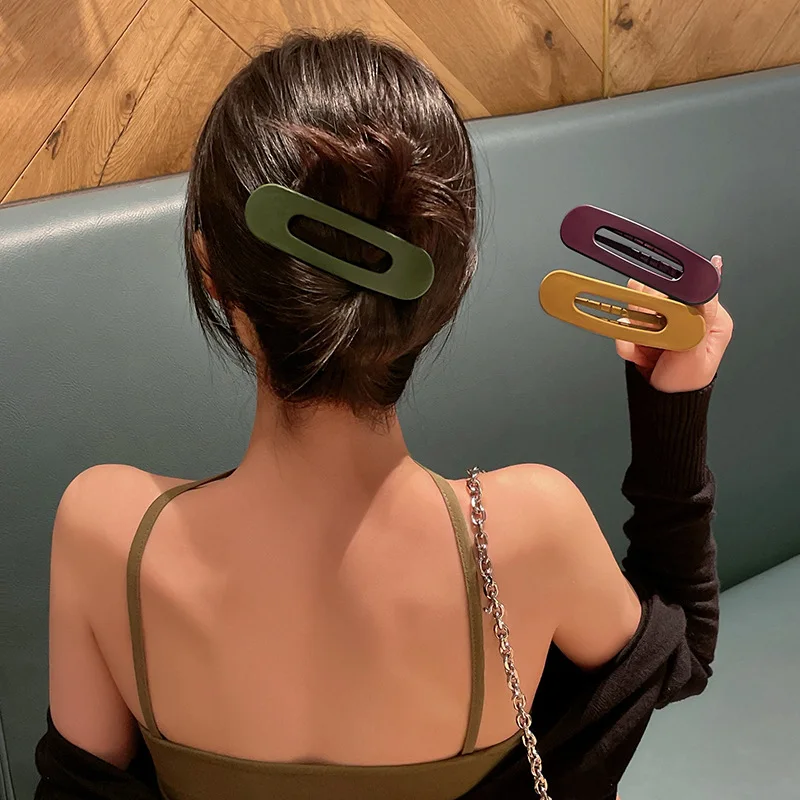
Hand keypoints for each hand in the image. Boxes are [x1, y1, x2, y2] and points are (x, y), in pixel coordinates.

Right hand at [616, 255, 732, 392]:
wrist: (661, 401)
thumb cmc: (685, 383)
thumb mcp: (696, 351)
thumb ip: (697, 318)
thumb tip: (704, 285)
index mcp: (710, 317)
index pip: (688, 288)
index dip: (669, 295)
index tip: (659, 310)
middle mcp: (687, 315)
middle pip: (659, 294)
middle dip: (647, 317)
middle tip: (653, 337)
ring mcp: (665, 322)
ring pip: (639, 307)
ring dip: (635, 330)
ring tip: (645, 349)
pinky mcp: (647, 330)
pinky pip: (628, 324)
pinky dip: (627, 340)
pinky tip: (638, 354)